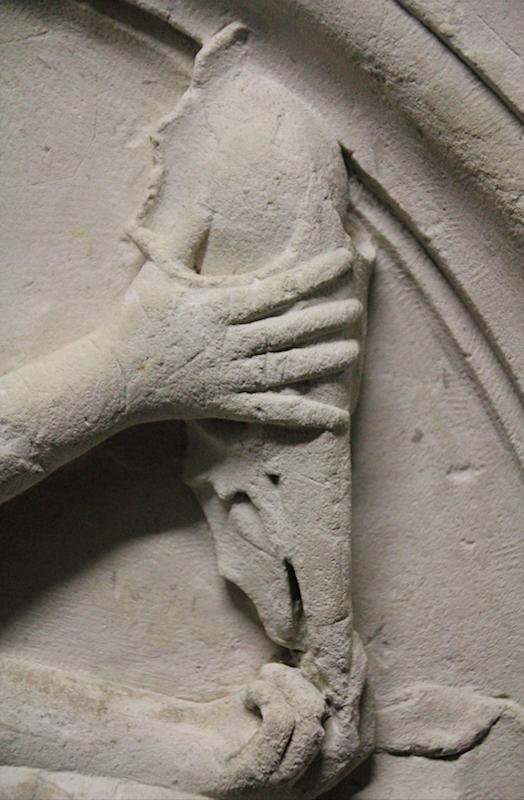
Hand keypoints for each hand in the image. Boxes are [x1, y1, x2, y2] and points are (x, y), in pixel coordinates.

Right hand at [107, 248, 361, 428]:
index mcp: (217, 308)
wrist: (114, 378)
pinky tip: (334, 418)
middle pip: (287, 330)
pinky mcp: (226, 405)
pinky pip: (272, 411)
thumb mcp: (157, 273)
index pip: (275, 289)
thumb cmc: (136, 320)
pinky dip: (304, 414)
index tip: (342, 262)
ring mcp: (229, 377)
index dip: (312, 275)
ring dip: (321, 362)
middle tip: (356, 310)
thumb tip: (205, 205)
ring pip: (286, 369)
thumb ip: (183, 239)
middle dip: (323, 319)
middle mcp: (229, 343)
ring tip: (352, 352)